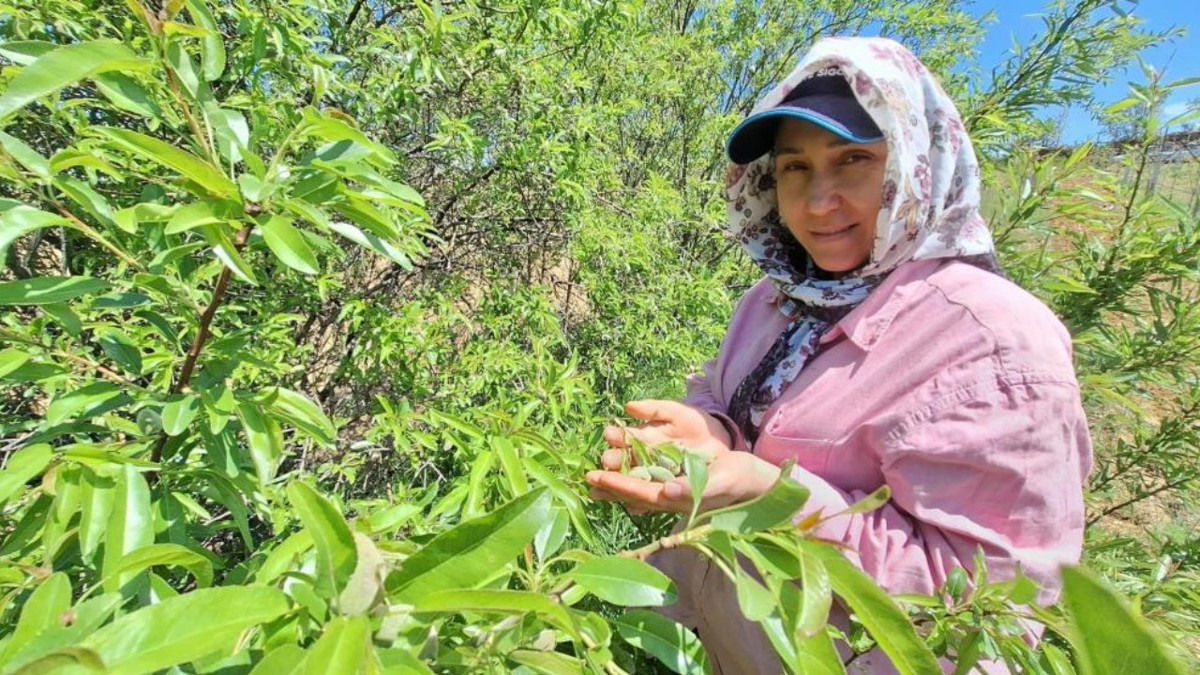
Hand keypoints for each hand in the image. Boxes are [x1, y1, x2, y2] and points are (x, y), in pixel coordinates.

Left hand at [586, 400, 780, 514]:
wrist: (759, 485)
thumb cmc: (743, 481)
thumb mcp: (723, 480)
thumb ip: (696, 488)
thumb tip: (668, 491)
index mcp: (680, 500)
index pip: (642, 493)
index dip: (618, 485)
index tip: (596, 476)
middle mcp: (672, 500)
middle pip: (635, 493)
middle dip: (611, 486)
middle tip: (585, 477)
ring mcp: (675, 494)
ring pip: (640, 488)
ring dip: (618, 482)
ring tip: (594, 479)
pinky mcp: (680, 486)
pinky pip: (650, 483)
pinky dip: (633, 477)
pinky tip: (620, 472)